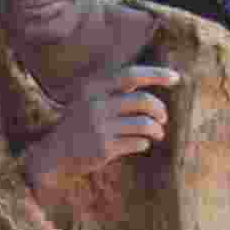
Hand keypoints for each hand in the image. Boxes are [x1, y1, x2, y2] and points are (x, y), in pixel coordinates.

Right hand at [24, 66, 179, 193]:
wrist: (53, 154)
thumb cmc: (79, 124)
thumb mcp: (89, 99)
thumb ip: (115, 90)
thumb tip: (154, 80)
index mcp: (93, 87)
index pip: (131, 75)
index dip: (156, 75)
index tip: (176, 78)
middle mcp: (95, 104)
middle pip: (144, 101)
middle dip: (161, 110)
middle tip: (163, 118)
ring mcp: (99, 127)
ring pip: (145, 124)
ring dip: (157, 130)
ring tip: (157, 134)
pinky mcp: (104, 148)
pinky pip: (138, 143)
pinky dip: (144, 143)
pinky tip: (141, 144)